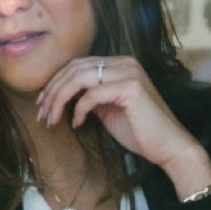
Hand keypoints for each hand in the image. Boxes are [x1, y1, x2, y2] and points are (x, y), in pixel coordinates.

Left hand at [34, 56, 210, 194]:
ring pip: (79, 78)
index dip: (55, 82)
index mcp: (119, 64)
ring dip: (59, 99)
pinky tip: (77, 124)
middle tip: (41, 113)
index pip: (78, 65)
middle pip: (74, 68)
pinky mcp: (131, 87)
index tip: (42, 103)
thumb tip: (63, 96)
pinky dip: (78, 110)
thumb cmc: (140, 131)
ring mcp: (129, 72)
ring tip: (51, 119)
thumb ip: (90, 97)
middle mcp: (124, 62)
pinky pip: (92, 95)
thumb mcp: (108, 109)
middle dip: (52, 91)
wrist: (169, 147)